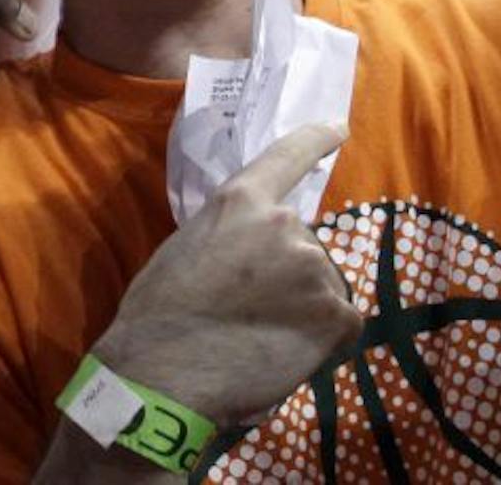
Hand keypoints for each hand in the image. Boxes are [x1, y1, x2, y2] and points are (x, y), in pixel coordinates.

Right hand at [91, 122, 360, 423]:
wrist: (164, 371)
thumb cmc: (159, 314)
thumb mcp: (187, 248)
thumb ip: (229, 236)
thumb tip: (248, 254)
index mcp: (240, 201)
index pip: (286, 157)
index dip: (315, 140)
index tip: (337, 128)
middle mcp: (285, 224)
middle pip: (304, 247)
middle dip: (287, 278)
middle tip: (251, 315)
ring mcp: (314, 268)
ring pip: (323, 289)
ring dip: (304, 312)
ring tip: (262, 341)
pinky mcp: (335, 315)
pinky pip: (342, 326)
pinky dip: (322, 344)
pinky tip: (286, 356)